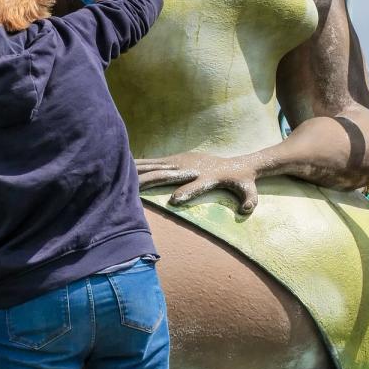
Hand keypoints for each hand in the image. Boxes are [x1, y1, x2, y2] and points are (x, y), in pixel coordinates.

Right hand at [136, 150, 262, 215]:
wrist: (235, 162)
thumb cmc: (242, 180)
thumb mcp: (249, 189)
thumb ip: (249, 199)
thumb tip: (247, 209)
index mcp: (208, 176)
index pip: (197, 185)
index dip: (187, 192)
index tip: (174, 201)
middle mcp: (191, 167)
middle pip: (169, 174)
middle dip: (151, 180)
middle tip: (132, 187)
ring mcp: (181, 162)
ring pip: (157, 166)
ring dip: (139, 170)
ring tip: (119, 173)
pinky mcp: (175, 160)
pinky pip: (154, 163)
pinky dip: (139, 165)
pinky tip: (125, 167)